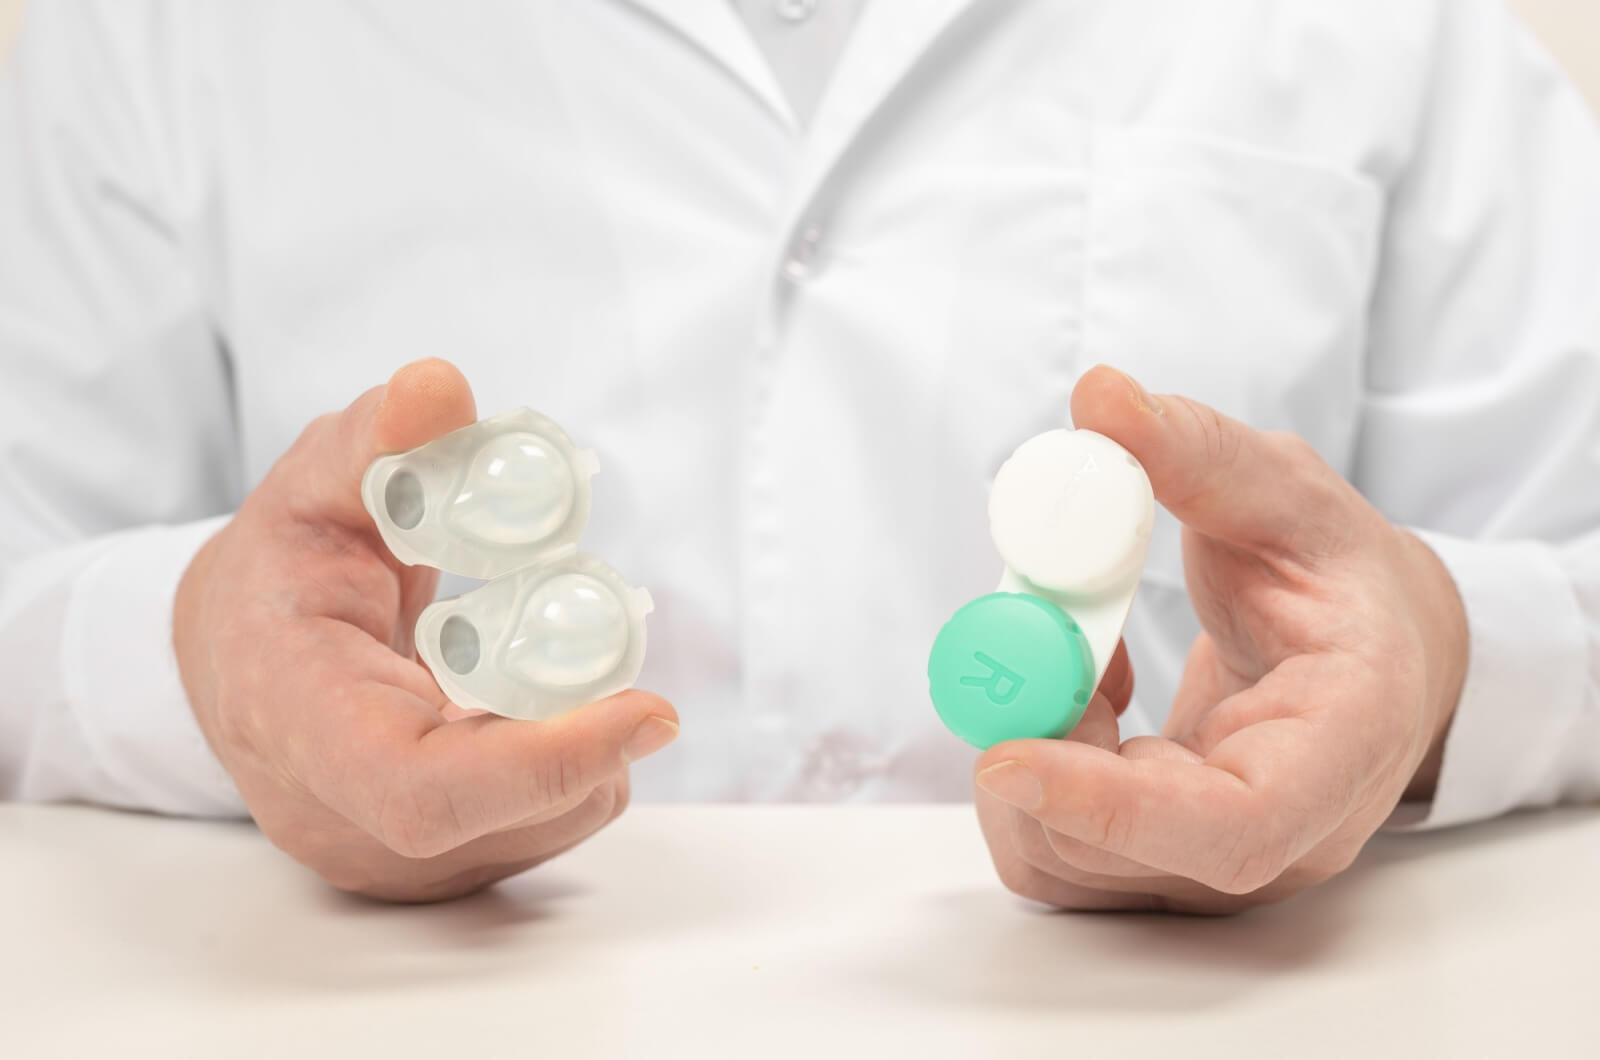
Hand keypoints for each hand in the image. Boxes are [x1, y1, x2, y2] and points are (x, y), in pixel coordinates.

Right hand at [174, 359, 678, 901]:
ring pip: (544, 828)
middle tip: (611, 643)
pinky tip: (530, 706)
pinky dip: (567, 770)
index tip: (647, 707)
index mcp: (297, 721)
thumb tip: (440, 388)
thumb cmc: (280, 572)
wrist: (235, 663)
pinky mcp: (423, 871)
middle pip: (507, 814)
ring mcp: (377, 858)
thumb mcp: (312, 488)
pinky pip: (538, 833)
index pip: (423, 787)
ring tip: (549, 661)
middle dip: (588, 730)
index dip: (545, 760)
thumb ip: (375, 440)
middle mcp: (333, 816)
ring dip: (585, 748)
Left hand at [975, 366, 1467, 913]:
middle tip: (1035, 631)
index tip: (1003, 753)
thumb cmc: (1339, 572)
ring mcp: (1230, 867)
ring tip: (1086, 659)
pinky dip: (1034, 780)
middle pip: (1127, 856)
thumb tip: (1100, 396)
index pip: (1233, 826)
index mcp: (1345, 744)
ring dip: (1030, 761)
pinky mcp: (1170, 864)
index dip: (1109, 805)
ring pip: (1073, 868)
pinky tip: (1084, 703)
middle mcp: (1292, 835)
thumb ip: (1197, 452)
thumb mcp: (1286, 492)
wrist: (1376, 649)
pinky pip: (1062, 855)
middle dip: (1042, 744)